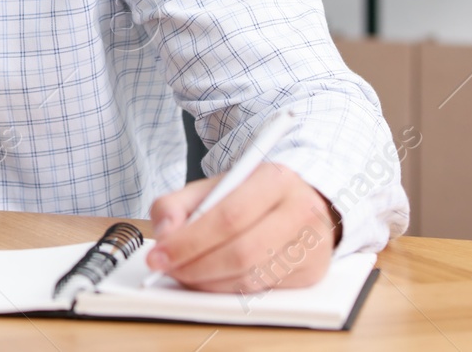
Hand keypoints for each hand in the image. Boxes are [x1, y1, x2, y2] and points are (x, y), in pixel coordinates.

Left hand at [145, 162, 340, 293]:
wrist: (298, 200)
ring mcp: (312, 245)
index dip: (190, 241)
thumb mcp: (214, 187)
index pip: (229, 216)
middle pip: (242, 252)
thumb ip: (178, 203)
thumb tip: (165, 232)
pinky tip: (211, 279)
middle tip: (168, 269)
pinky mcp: (312, 273)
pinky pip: (262, 291)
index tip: (159, 254)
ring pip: (252, 277)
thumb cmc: (251, 195)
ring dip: (209, 282)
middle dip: (196, 266)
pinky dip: (228, 290)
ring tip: (185, 273)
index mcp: (275, 179)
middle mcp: (300, 211)